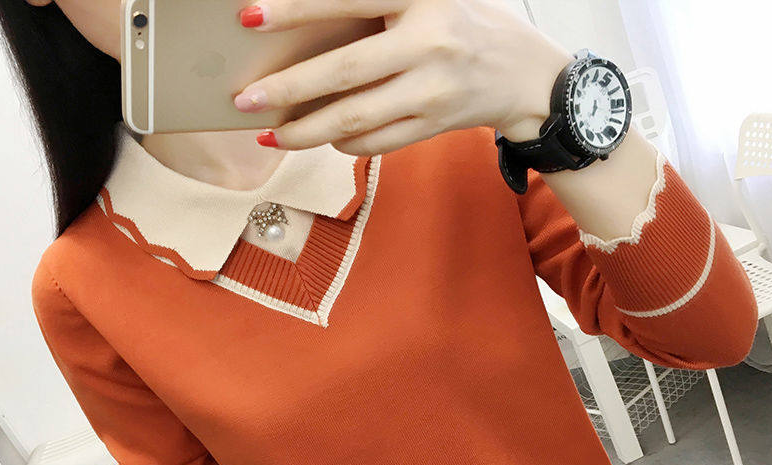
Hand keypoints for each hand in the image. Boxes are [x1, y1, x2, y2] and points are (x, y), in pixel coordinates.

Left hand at [233, 0, 573, 154]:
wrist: (527, 74)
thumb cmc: (469, 23)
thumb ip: (378, 2)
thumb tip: (315, 23)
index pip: (347, 0)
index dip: (296, 10)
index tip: (249, 18)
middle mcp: (429, 44)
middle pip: (344, 73)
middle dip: (288, 91)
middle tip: (245, 101)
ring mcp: (433, 91)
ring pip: (356, 118)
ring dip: (307, 132)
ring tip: (271, 136)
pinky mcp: (435, 125)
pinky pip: (378, 141)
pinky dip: (345, 144)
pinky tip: (323, 139)